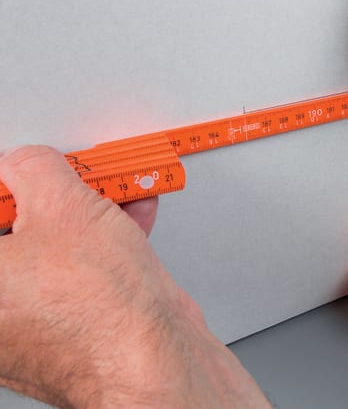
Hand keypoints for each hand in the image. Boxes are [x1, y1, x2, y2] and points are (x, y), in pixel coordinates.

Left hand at [0, 146, 269, 407]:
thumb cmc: (101, 309)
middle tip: (76, 178)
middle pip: (14, 235)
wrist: (155, 361)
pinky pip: (71, 276)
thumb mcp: (63, 204)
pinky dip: (100, 246)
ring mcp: (21, 330)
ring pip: (47, 254)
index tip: (30, 172)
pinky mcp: (63, 332)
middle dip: (52, 197)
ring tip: (118, 192)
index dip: (10, 187)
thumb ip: (33, 168)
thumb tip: (30, 164)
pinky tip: (131, 219)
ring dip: (85, 216)